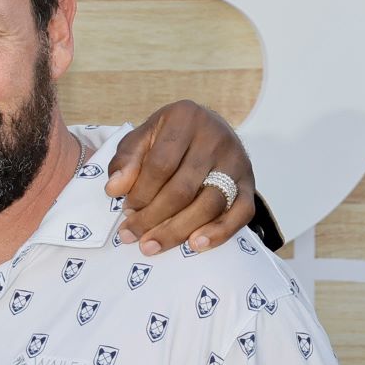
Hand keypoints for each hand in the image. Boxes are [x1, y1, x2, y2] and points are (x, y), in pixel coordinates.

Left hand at [105, 101, 254, 255]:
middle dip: (153, 217)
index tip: (126, 210)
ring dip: (178, 231)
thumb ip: (125, 160)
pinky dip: (220, 232)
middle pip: (183, 189)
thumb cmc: (169, 137)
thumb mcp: (142, 137)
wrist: (210, 129)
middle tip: (131, 235)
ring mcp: (236, 161)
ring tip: (151, 245)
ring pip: (209, 204)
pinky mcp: (249, 183)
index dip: (140, 192)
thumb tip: (114, 189)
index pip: (160, 165)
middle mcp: (215, 138)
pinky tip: (195, 245)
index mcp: (185, 119)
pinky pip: (242, 212)